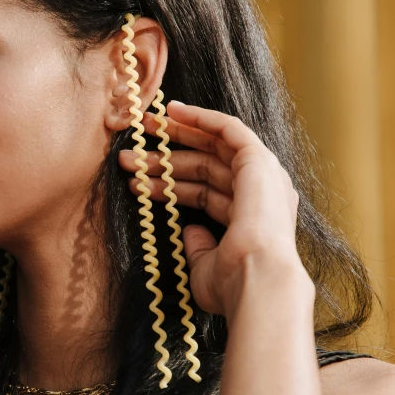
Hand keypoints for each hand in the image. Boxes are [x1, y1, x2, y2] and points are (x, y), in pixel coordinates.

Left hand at [118, 101, 309, 317]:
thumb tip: (189, 231)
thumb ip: (197, 246)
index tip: (140, 178)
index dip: (170, 184)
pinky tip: (173, 110)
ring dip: (173, 139)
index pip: (204, 193)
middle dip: (165, 158)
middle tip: (132, 153)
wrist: (256, 281)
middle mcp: (261, 194)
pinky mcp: (259, 161)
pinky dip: (202, 118)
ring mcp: (262, 176)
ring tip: (137, 137)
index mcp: (251, 219)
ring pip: (211, 147)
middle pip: (205, 167)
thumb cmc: (232, 283)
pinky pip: (229, 129)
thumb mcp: (205, 266)